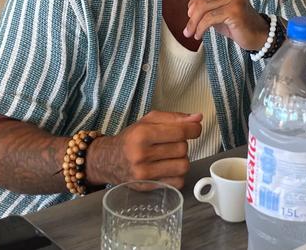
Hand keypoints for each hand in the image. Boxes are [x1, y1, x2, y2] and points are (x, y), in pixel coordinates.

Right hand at [87, 111, 201, 187]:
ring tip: (170, 156)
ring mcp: (144, 173)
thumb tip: (198, 118)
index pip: (179, 132)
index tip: (195, 129)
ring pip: (183, 166)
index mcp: (141, 134)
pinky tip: (167, 168)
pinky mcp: (147, 187)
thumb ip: (174, 118)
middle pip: (182, 148)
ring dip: (181, 160)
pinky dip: (177, 175)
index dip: (193, 129)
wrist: (107, 160)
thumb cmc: (131, 139)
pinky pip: (178, 182)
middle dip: (181, 144)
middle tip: (170, 144)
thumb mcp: (148, 121)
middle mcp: (141, 154)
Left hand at [172, 0, 268, 50]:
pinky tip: (197, 36)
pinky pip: (207, 19)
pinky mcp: (234, 11)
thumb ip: (201, 6)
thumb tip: (190, 7)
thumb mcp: (214, 13)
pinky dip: (199, 30)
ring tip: (190, 33)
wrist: (256, 36)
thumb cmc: (233, 23)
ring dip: (192, 24)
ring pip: (200, 7)